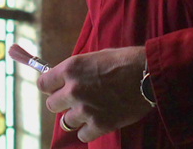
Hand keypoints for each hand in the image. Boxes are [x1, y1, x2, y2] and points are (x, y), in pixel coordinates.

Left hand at [37, 46, 153, 142]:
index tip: (57, 88)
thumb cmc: (125, 61)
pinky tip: (97, 121)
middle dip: (62, 103)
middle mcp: (74, 89)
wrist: (149, 75)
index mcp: (71, 69)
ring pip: (66, 122)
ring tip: (90, 110)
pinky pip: (82, 135)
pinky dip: (88, 130)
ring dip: (76, 117)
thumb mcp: (95, 57)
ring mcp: (86, 109)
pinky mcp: (100, 124)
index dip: (51, 87)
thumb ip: (77, 70)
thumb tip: (65, 78)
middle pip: (52, 105)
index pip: (43, 84)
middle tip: (76, 100)